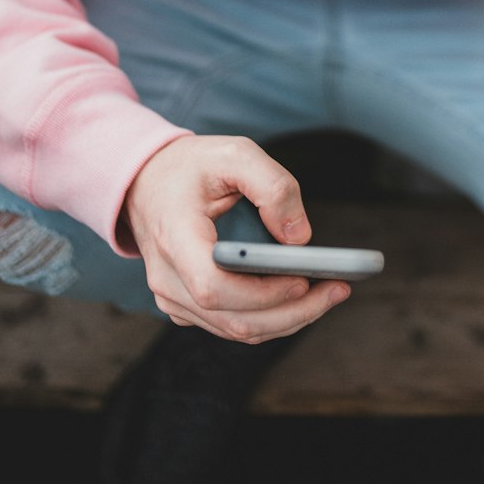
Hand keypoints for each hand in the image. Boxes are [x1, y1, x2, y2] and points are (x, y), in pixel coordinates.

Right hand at [121, 135, 349, 342]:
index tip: (302, 279)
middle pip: (233, 319)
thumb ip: (273, 185)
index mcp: (174, 236)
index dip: (261, 293)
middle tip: (337, 290)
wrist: (146, 181)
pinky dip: (269, 319)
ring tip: (329, 294)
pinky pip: (230, 325)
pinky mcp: (185, 305)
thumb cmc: (191, 166)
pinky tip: (300, 299)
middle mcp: (167, 277)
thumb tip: (299, 237)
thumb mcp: (234, 153)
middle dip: (292, 312)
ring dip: (287, 320)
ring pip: (235, 330)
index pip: (214, 286)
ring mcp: (172, 297)